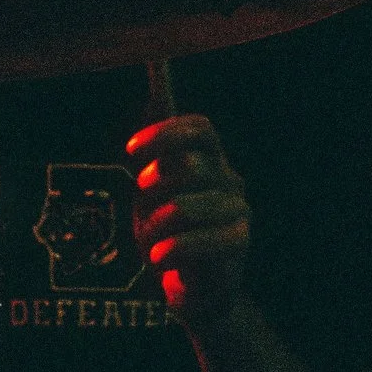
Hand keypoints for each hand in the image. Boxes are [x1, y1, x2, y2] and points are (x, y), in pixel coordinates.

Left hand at [127, 112, 252, 325]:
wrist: (192, 290)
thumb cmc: (167, 233)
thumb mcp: (153, 192)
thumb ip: (158, 150)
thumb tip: (156, 81)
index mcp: (210, 160)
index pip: (200, 128)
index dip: (165, 133)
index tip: (131, 152)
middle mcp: (230, 179)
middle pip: (189, 166)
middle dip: (153, 188)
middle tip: (141, 209)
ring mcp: (238, 210)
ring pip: (188, 207)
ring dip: (156, 227)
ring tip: (149, 245)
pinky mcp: (239, 242)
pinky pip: (203, 239)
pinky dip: (174, 249)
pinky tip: (160, 258)